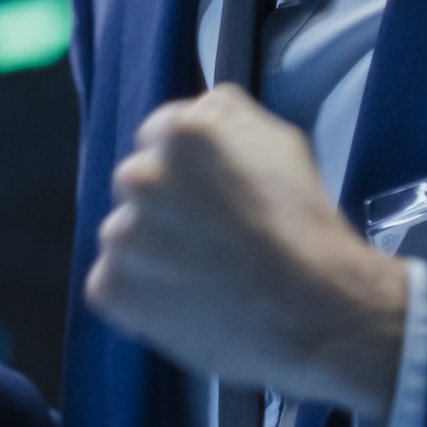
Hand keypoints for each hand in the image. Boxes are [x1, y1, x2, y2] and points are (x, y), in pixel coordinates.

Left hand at [87, 85, 408, 416]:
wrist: (315, 313)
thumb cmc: (304, 229)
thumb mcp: (280, 142)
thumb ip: (227, 118)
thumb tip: (201, 113)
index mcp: (178, 132)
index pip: (160, 136)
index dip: (189, 169)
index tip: (212, 195)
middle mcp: (138, 175)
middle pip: (140, 184)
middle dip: (167, 206)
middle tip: (212, 238)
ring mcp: (120, 234)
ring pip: (128, 235)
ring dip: (153, 250)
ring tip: (206, 275)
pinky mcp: (111, 286)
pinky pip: (116, 283)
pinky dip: (143, 294)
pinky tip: (188, 301)